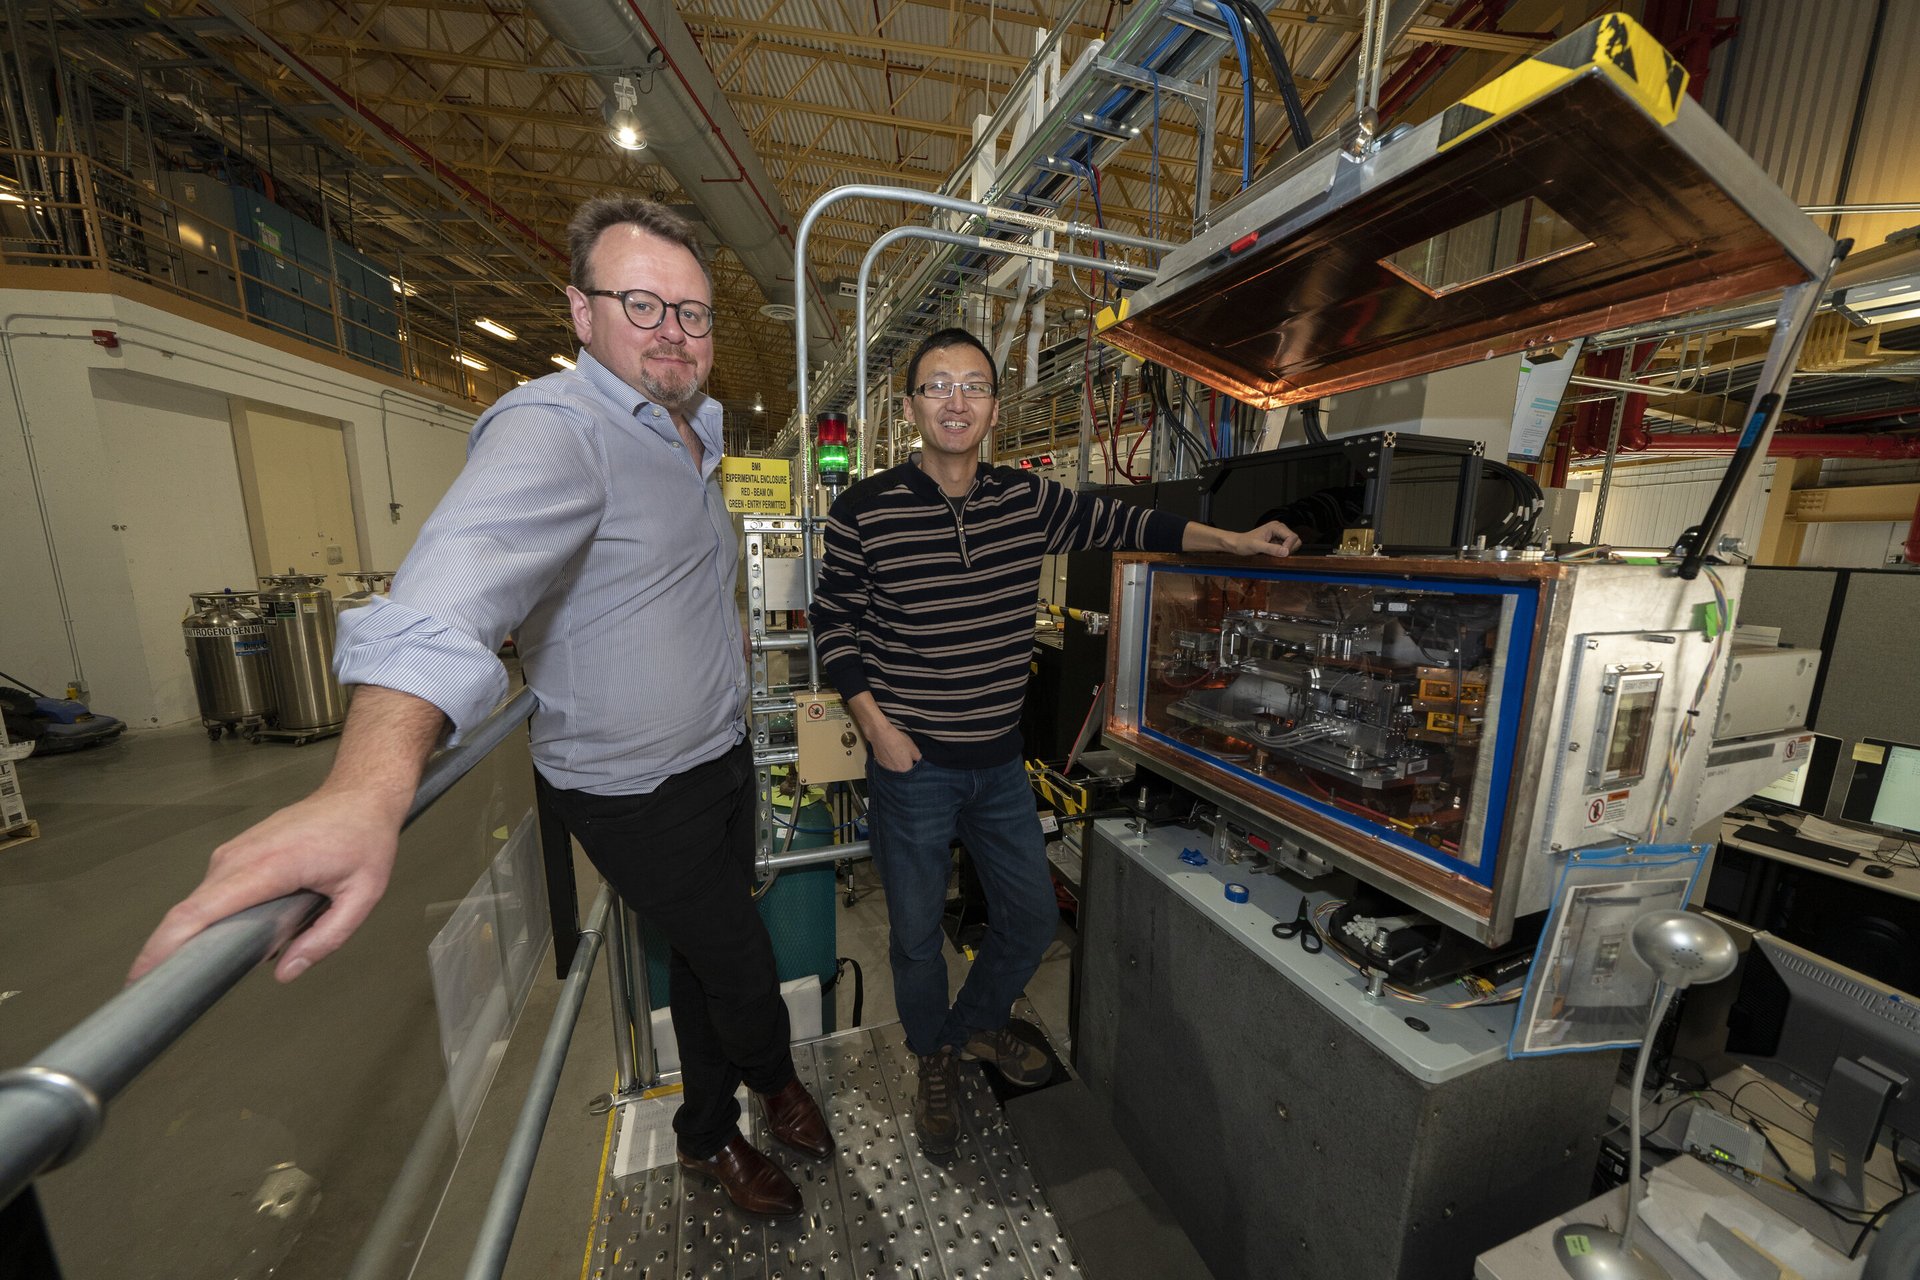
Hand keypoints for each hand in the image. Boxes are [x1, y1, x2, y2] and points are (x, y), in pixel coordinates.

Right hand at [127, 786, 406, 984]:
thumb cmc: (362, 838)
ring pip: (199, 904)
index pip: (200, 911)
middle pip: (187, 911)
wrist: (358, 794)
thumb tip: (287, 972)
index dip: (165, 946)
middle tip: (163, 995)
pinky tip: (225, 941)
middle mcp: (240, 856)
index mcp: (269, 865)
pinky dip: (210, 920)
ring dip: (194, 938)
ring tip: (199, 972)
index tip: (142, 977)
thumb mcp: (363, 895)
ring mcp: (233, 853)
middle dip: (167, 953)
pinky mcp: (234, 854)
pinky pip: (212, 893)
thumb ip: (327, 938)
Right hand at [869, 721, 921, 772]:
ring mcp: (886, 769)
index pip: (912, 771)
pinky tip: (890, 754)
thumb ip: (918, 757)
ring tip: (896, 754)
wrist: (882, 735)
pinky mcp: (880, 764)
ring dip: (897, 764)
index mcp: (905, 769)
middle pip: (902, 771)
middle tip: (904, 755)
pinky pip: (887, 766)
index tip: (911, 759)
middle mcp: (895, 772)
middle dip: (904, 764)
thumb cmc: (898, 740)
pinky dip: (890, 762)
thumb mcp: (913, 747)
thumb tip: (919, 761)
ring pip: (894, 769)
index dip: (912, 764)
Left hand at [1227, 521, 1300, 556]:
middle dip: (1288, 549)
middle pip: (1295, 540)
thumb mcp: (1257, 546)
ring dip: (1285, 551)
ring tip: (1272, 552)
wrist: (1238, 544)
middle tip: (1276, 554)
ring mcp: (1279, 535)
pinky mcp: (1278, 541)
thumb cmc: (1244, 543)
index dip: (1289, 547)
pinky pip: (1286, 548)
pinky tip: (1271, 552)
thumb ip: (1271, 549)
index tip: (1281, 554)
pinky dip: (1281, 552)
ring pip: (1292, 545)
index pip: (1292, 537)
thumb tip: (1285, 552)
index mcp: (1276, 526)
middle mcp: (1280, 529)